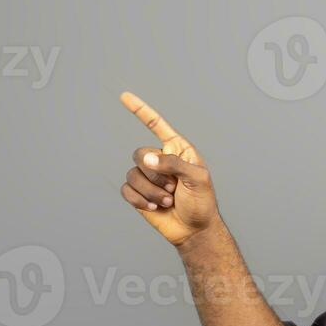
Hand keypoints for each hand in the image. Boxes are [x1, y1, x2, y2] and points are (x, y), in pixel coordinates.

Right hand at [118, 91, 219, 246]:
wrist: (194, 229)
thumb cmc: (201, 202)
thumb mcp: (197, 179)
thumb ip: (174, 164)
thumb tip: (147, 158)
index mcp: (177, 149)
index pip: (156, 125)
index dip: (140, 110)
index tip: (124, 96)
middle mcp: (160, 159)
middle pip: (140, 153)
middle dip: (156, 175)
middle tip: (174, 189)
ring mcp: (148, 177)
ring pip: (133, 174)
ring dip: (151, 191)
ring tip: (168, 201)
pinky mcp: (138, 193)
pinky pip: (126, 189)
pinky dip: (140, 200)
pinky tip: (154, 207)